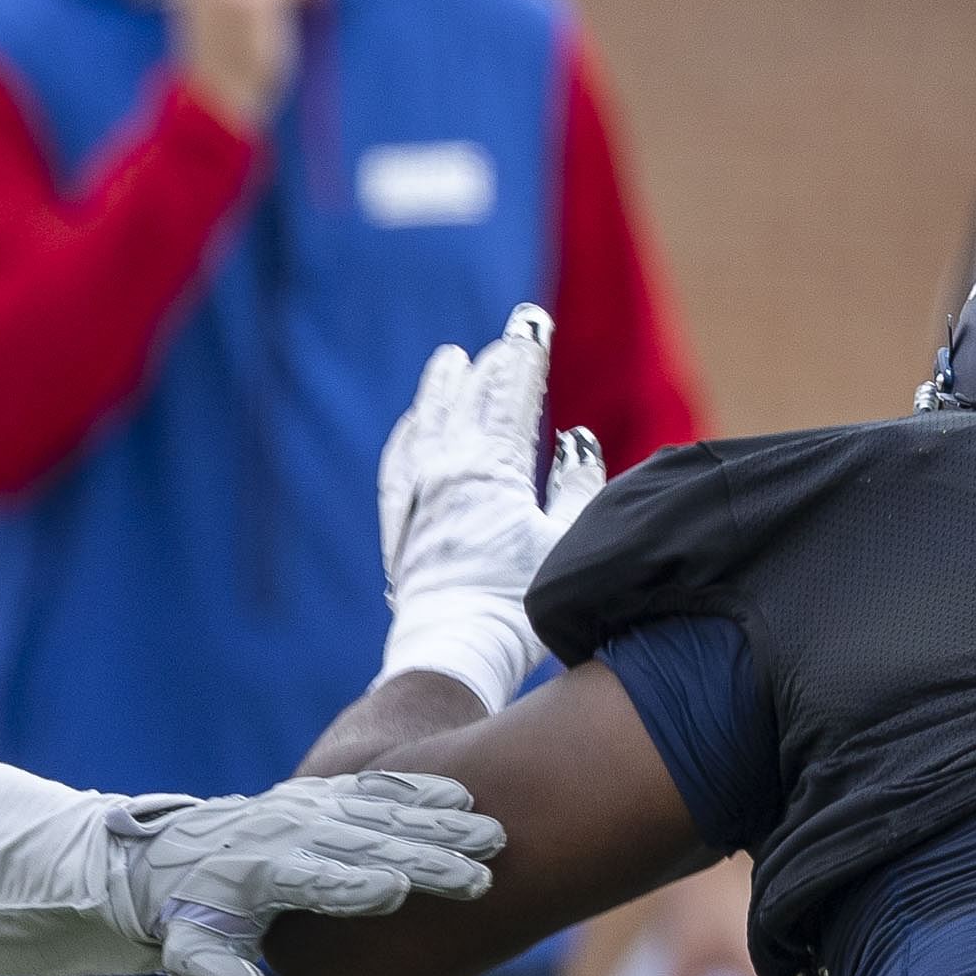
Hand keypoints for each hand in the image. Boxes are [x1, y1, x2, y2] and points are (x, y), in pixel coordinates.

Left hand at [107, 769, 499, 975]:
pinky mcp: (325, 796)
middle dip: (422, 860)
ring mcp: (310, 809)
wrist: (175, 853)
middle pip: (363, 846)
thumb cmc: (190, 915)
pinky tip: (464, 798)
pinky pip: (375, 789)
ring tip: (491, 838)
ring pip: (382, 814)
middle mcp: (289, 834)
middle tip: (474, 878)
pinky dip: (418, 790)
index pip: (310, 880)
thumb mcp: (192, 952)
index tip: (396, 892)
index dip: (350, 885)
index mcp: (259, 874)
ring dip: (437, 826)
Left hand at [373, 309, 607, 709]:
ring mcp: (415, 498)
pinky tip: (414, 422)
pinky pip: (398, 463)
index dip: (524, 355)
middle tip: (509, 335)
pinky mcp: (398, 525)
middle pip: (469, 400)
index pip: (511, 395)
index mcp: (491, 470)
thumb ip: (577, 482)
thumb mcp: (568, 539)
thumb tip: (575, 437)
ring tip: (451, 358)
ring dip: (441, 387)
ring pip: (426, 423)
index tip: (532, 323)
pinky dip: (409, 433)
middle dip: (492, 363)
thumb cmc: (519, 604)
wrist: (452, 651)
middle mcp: (444, 473)